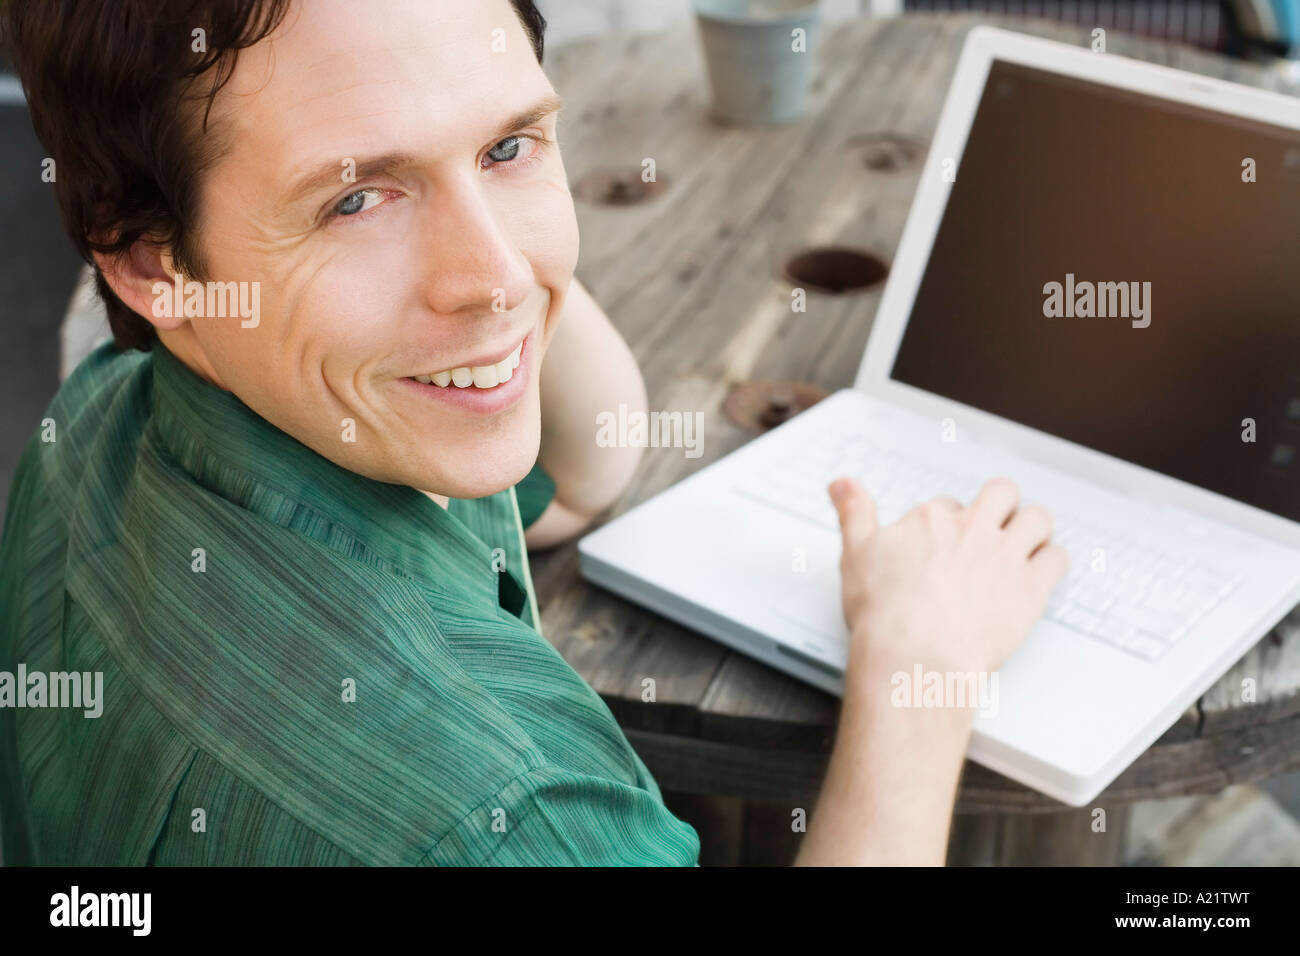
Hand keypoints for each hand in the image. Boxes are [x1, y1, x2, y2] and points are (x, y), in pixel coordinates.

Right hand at [829, 476, 1067, 676]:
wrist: (916, 656)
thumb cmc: (884, 614)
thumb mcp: (855, 554)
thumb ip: (853, 512)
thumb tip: (842, 484)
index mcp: (933, 519)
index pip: (949, 505)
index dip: (949, 522)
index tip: (945, 542)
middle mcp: (973, 529)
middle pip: (1002, 494)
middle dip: (1001, 506)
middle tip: (995, 527)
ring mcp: (1005, 556)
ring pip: (1038, 519)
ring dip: (1034, 527)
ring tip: (1027, 543)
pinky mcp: (1031, 587)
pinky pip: (1058, 558)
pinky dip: (1053, 561)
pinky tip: (1043, 571)